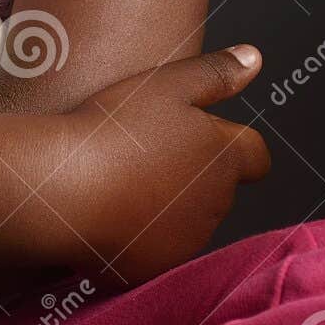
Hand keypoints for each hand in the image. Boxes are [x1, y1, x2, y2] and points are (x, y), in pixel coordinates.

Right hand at [65, 44, 269, 287]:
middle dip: (197, 169)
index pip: (257, 156)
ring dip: (173, 201)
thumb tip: (254, 58)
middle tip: (148, 145)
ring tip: (126, 175)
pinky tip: (113, 208)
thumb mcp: (167, 84)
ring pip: (191, 217)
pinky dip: (144, 231)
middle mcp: (215, 205)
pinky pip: (158, 246)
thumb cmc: (116, 129)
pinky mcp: (154, 267)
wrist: (67, 189)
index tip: (200, 131)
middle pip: (220, 186)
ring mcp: (185, 241)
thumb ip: (216, 73)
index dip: (235, 142)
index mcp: (223, 159)